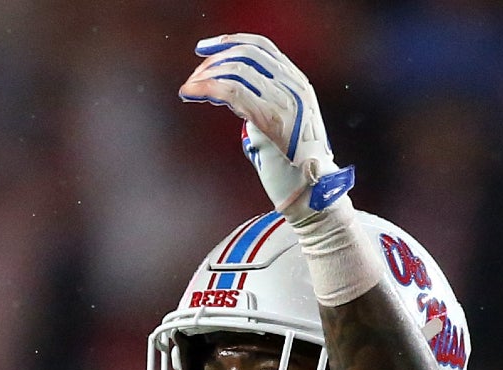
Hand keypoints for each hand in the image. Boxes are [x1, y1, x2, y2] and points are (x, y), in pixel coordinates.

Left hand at [179, 33, 352, 220]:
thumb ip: (262, 108)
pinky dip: (206, 88)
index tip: (206, 49)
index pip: (262, 47)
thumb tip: (234, 99)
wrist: (313, 193)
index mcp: (298, 83)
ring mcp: (285, 100)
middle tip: (194, 75)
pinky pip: (232, 91)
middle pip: (246, 55)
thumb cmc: (293, 168)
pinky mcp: (271, 118)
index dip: (230, 42)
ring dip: (205, 77)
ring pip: (236, 71)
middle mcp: (294, 86)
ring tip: (188, 88)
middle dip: (214, 60)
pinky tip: (190, 94)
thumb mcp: (281, 128)